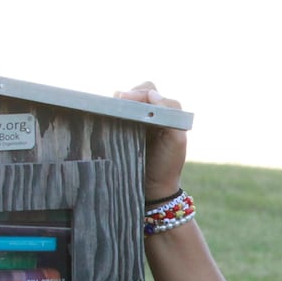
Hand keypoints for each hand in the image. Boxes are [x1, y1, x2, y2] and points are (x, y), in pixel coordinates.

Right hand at [114, 80, 186, 201]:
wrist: (152, 190)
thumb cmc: (166, 165)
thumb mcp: (176, 140)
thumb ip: (172, 114)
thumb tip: (152, 95)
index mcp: (162, 113)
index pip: (149, 90)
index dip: (138, 93)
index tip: (127, 100)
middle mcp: (147, 114)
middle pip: (134, 92)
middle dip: (126, 96)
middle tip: (117, 104)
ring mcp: (131, 122)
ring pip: (120, 102)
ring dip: (115, 104)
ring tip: (110, 112)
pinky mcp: (117, 131)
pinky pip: (109, 115)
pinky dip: (106, 114)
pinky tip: (104, 119)